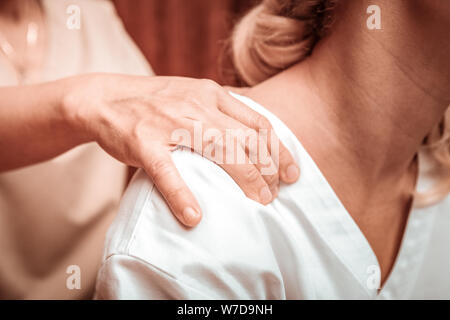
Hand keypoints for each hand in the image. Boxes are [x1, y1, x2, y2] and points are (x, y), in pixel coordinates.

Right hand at [62, 73, 299, 226]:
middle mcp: (196, 105)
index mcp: (212, 94)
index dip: (278, 150)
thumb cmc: (155, 102)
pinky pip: (167, 172)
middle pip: (245, 139)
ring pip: (218, 151)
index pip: (257, 122)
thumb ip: (222, 109)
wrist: (105, 98)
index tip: (291, 173)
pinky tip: (195, 217)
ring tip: (257, 203)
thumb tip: (254, 134)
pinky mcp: (144, 142)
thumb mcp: (194, 94)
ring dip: (243, 179)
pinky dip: (182, 196)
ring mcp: (170, 123)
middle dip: (267, 170)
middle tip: (274, 195)